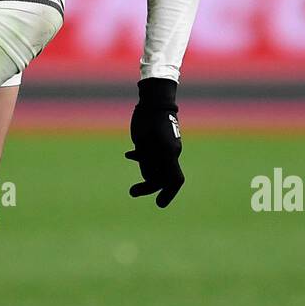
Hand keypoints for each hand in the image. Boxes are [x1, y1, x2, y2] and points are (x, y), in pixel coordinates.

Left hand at [125, 77, 184, 206]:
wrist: (153, 101)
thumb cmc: (150, 119)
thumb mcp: (145, 141)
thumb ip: (147, 161)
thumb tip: (149, 178)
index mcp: (169, 154)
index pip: (175, 180)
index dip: (169, 194)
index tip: (159, 204)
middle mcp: (169, 153)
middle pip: (162, 177)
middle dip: (148, 187)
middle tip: (132, 192)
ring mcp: (162, 148)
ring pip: (154, 168)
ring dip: (144, 176)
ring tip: (131, 186)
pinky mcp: (154, 142)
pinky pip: (149, 157)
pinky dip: (141, 160)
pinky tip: (129, 155)